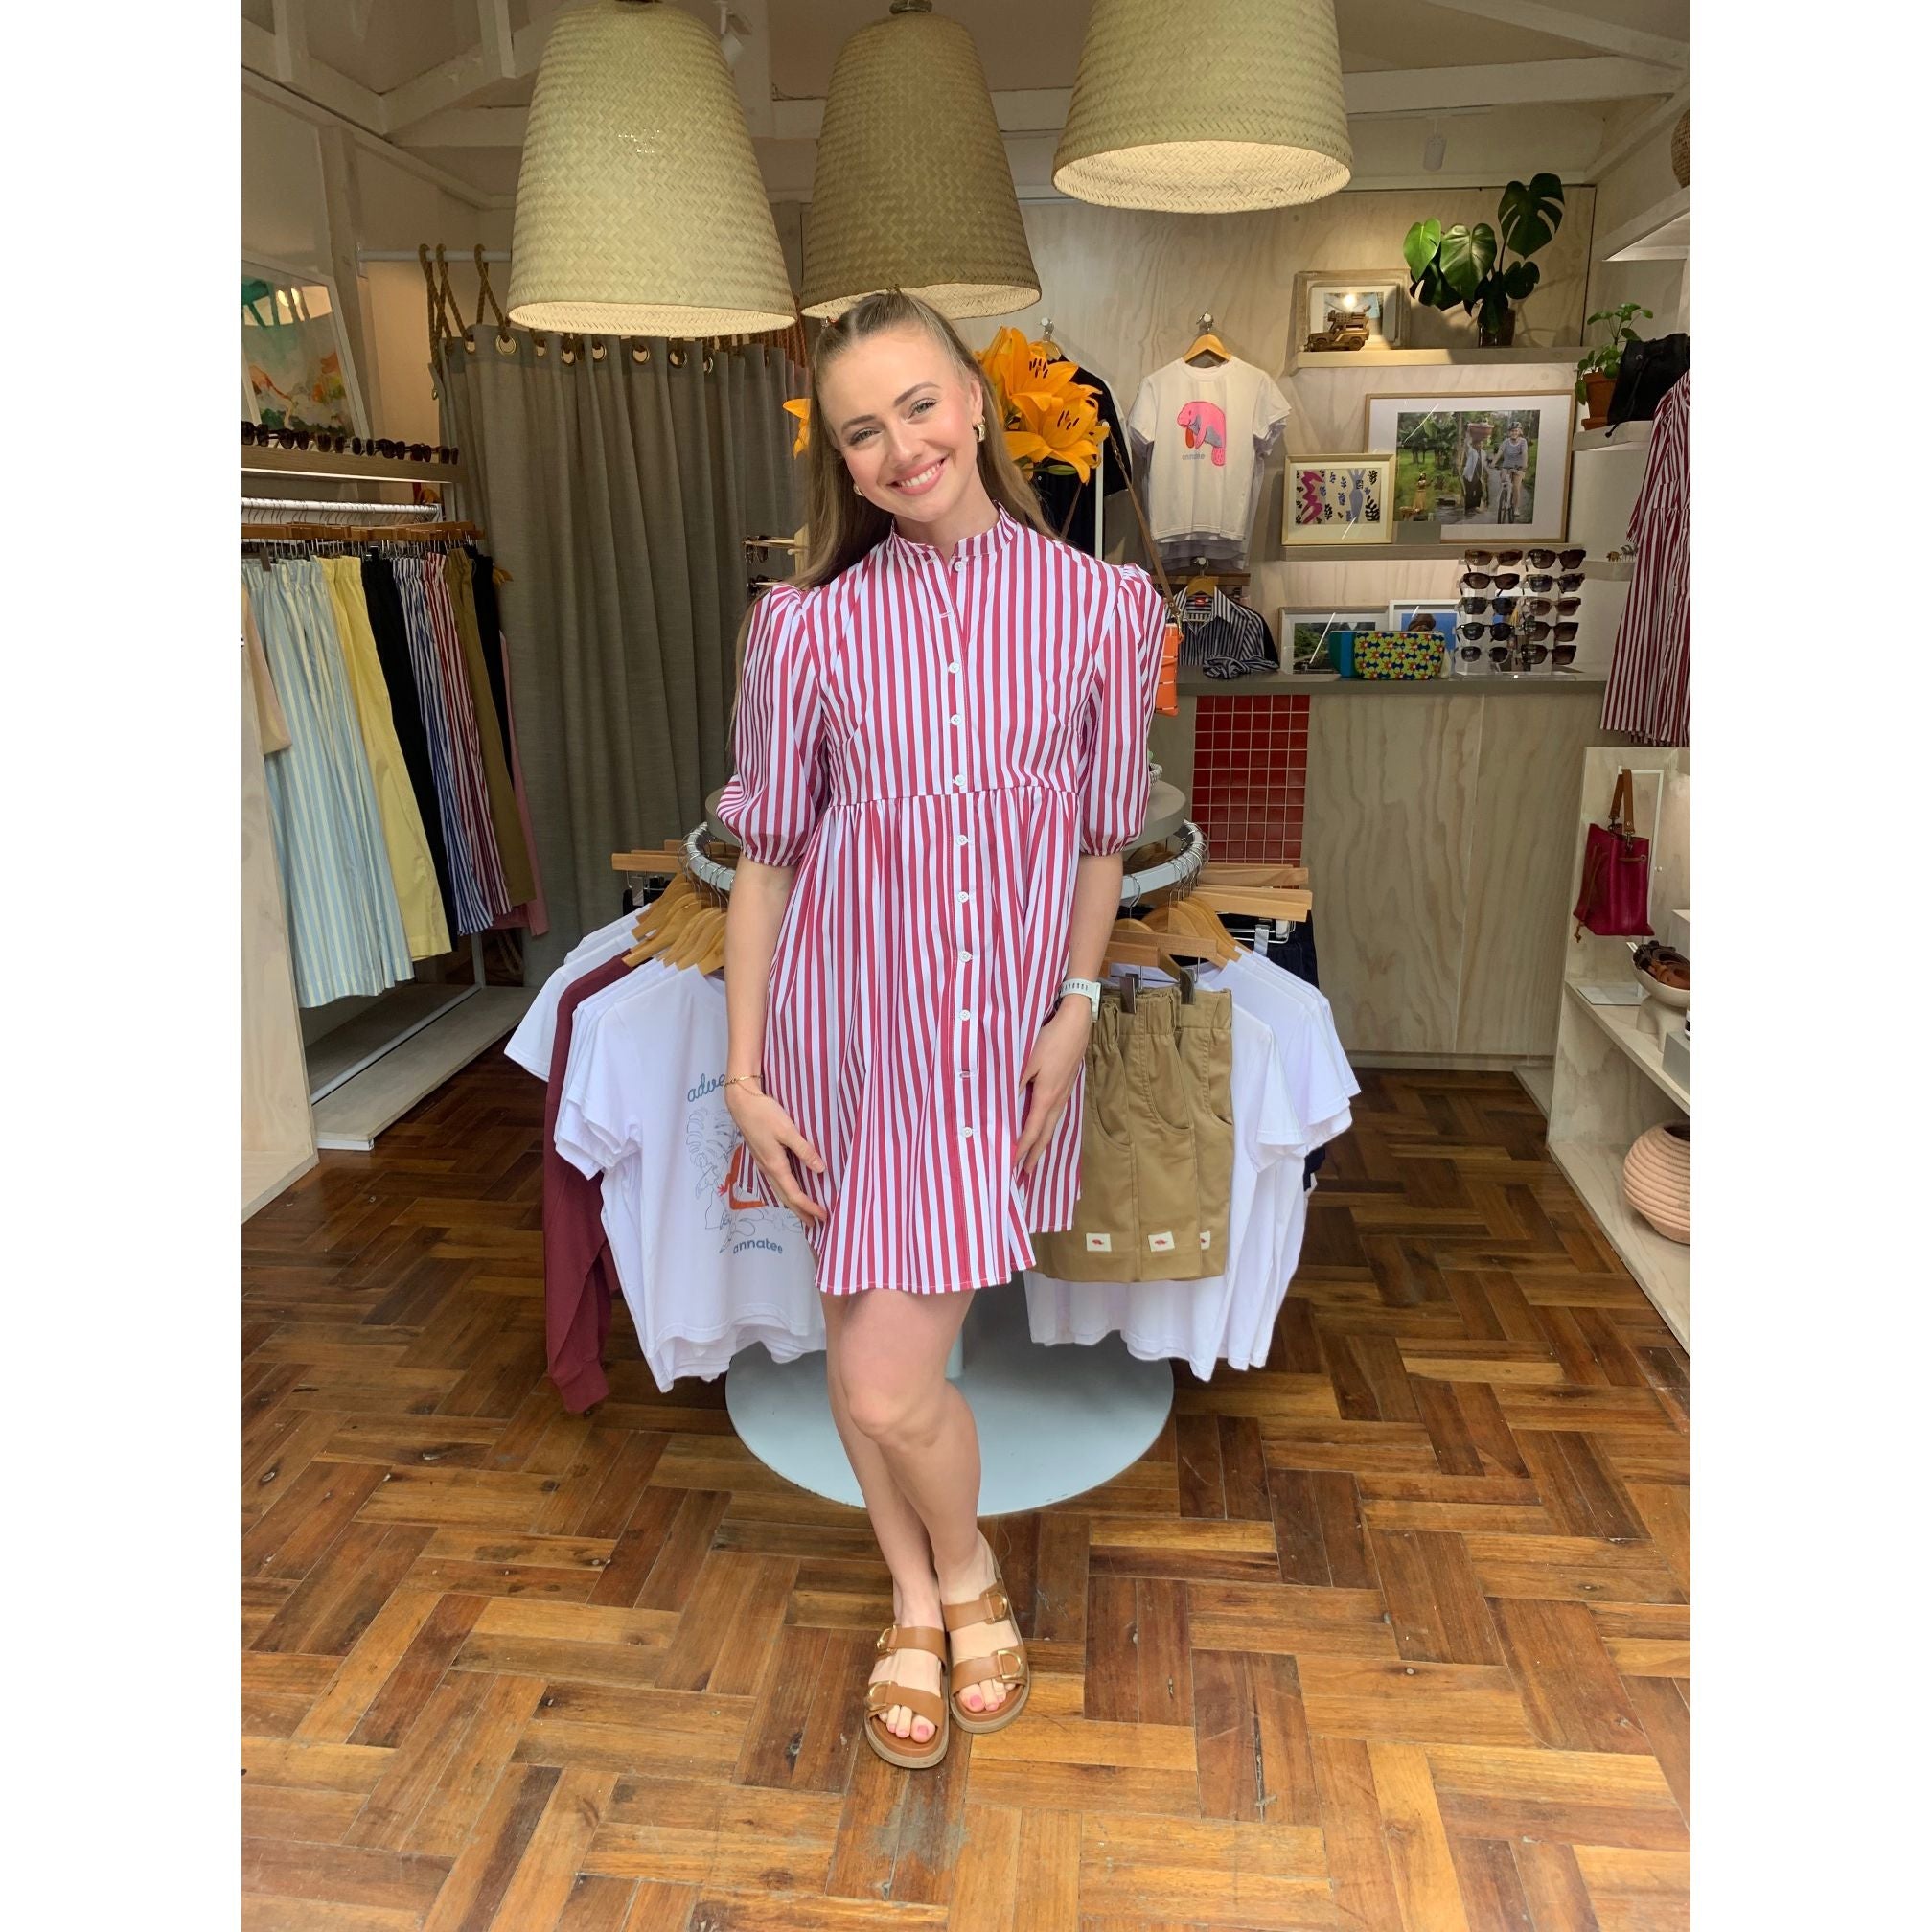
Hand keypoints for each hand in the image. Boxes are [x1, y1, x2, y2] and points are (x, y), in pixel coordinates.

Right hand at [725, 1084, 827, 1223]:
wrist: (741, 1103)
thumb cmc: (764, 1114)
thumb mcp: (788, 1131)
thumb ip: (804, 1150)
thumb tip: (821, 1170)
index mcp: (775, 1165)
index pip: (795, 1194)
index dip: (809, 1207)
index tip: (823, 1216)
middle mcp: (767, 1169)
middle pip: (785, 1198)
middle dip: (800, 1212)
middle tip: (815, 1224)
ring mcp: (763, 1164)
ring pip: (779, 1191)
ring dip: (793, 1203)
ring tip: (805, 1212)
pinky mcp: (762, 1157)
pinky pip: (776, 1181)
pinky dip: (786, 1191)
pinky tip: (791, 1189)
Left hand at [1012, 1001, 1090, 1174]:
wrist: (1076, 1023)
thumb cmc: (1050, 1039)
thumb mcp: (1026, 1060)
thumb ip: (1014, 1082)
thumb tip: (1003, 1105)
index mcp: (1046, 1096)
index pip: (1032, 1131)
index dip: (1021, 1150)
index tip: (1011, 1165)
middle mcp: (1057, 1099)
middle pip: (1045, 1134)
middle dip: (1035, 1155)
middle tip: (1025, 1173)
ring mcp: (1064, 1093)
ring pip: (1052, 1125)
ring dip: (1042, 1142)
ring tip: (1035, 1156)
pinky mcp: (1066, 1084)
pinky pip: (1056, 1114)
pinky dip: (1047, 1127)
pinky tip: (1044, 1125)